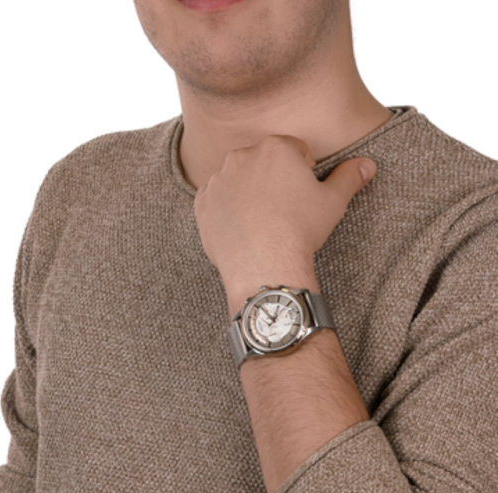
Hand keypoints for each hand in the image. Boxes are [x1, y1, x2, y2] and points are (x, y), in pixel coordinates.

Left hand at [193, 134, 376, 309]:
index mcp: (276, 148)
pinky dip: (227, 208)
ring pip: (238, 179)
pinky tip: (242, 227)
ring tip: (262, 220)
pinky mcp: (203, 203)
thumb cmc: (300, 230)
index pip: (294, 150)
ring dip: (248, 191)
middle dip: (273, 178)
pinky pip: (217, 199)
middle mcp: (242, 157)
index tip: (303, 193)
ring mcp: (218, 179)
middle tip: (283, 208)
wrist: (264, 264)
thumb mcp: (333, 202)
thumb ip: (350, 177)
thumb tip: (367, 164)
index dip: (303, 170)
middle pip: (263, 161)